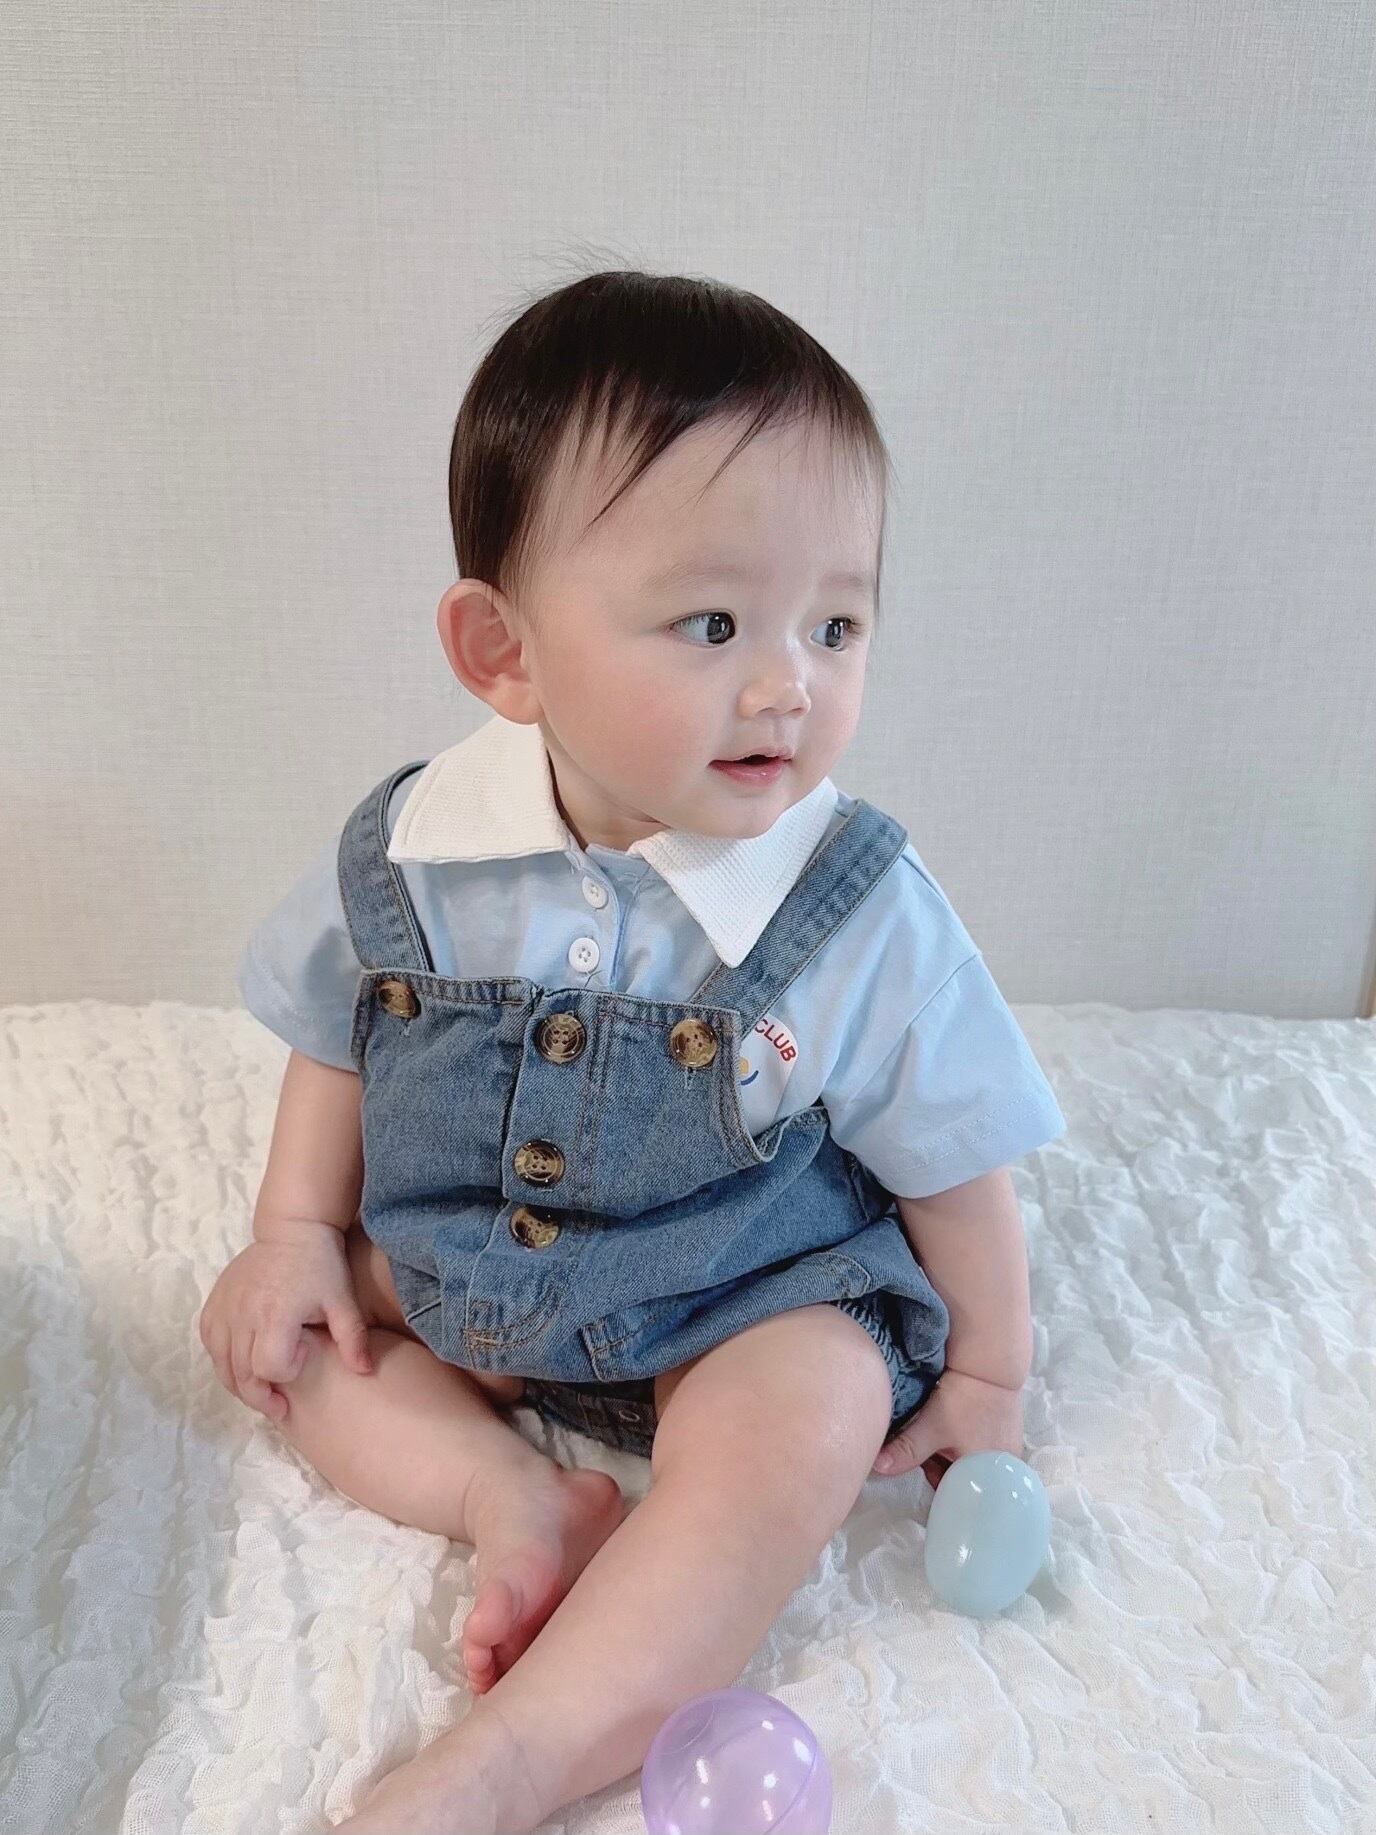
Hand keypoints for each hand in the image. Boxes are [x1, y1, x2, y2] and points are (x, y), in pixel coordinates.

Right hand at [198, 1221, 374, 1422]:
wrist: (293, 1228)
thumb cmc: (321, 1265)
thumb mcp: (342, 1300)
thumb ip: (353, 1338)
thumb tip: (365, 1372)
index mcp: (275, 1315)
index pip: (269, 1368)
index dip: (287, 1373)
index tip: (304, 1354)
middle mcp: (243, 1314)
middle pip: (241, 1374)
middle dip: (261, 1396)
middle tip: (280, 1406)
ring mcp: (224, 1307)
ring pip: (221, 1364)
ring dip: (238, 1383)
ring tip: (260, 1390)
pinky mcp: (214, 1301)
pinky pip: (209, 1342)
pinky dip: (222, 1358)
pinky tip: (240, 1361)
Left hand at [870, 1366, 1023, 1487]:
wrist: (989, 1361)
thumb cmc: (965, 1398)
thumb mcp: (932, 1427)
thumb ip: (905, 1450)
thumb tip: (877, 1467)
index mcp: (990, 1474)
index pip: (959, 1492)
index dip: (937, 1482)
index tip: (922, 1466)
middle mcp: (1003, 1467)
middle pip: (964, 1477)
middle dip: (942, 1467)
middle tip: (926, 1450)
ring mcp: (1007, 1449)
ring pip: (970, 1461)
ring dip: (952, 1454)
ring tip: (936, 1437)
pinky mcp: (1006, 1432)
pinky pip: (979, 1447)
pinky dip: (964, 1442)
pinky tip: (953, 1429)